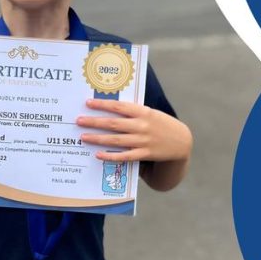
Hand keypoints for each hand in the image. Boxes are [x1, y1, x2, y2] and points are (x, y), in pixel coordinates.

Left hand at [77, 99, 191, 162]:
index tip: (88, 103)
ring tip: (83, 136)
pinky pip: (124, 156)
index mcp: (143, 112)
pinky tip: (98, 154)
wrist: (182, 141)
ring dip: (98, 138)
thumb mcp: (150, 114)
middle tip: (78, 120)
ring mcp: (143, 141)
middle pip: (113, 123)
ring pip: (116, 140)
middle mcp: (142, 126)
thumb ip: (133, 112)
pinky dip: (111, 156)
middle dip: (94, 121)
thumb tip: (110, 108)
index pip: (119, 106)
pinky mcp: (145, 154)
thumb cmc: (161, 125)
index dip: (102, 104)